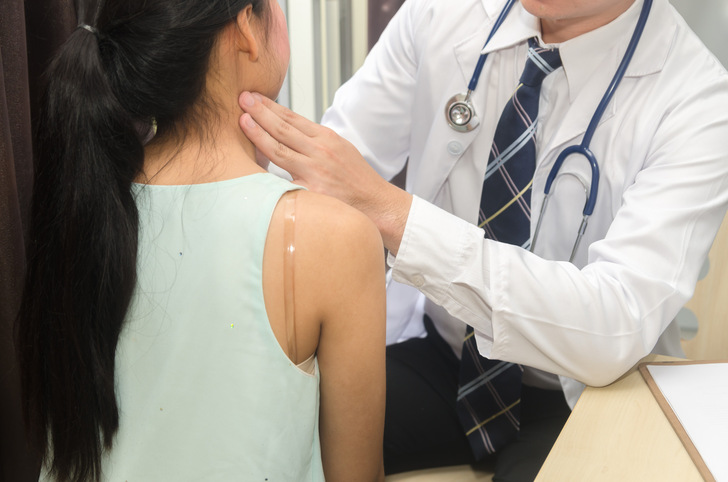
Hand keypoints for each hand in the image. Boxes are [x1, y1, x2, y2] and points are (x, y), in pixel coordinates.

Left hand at [238, 91, 411, 253]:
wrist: (377, 203)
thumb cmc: (356, 178)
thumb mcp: (340, 150)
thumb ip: (315, 142)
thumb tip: (288, 133)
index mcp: (326, 139)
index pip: (293, 118)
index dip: (271, 107)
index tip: (254, 97)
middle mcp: (320, 152)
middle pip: (283, 129)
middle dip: (261, 112)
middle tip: (242, 100)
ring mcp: (315, 172)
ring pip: (280, 150)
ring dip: (258, 134)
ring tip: (242, 121)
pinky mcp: (312, 192)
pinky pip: (284, 182)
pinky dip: (267, 174)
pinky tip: (250, 167)